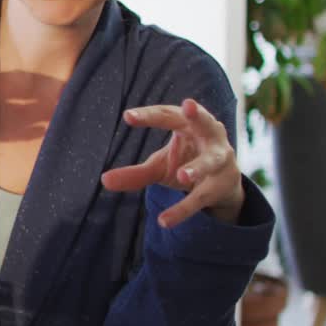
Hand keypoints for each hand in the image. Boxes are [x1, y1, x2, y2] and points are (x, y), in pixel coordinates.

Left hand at [100, 99, 244, 227]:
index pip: (167, 115)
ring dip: (198, 168)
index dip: (149, 115)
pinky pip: (201, 197)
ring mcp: (220, 159)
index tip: (128, 116)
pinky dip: (183, 209)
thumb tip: (104, 180)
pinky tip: (165, 220)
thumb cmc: (187, 162)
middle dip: (197, 114)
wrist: (222, 186)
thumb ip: (135, 173)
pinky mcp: (221, 185)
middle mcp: (209, 136)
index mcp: (188, 124)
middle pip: (203, 121)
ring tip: (182, 176)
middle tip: (188, 104)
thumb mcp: (159, 166)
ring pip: (210, 161)